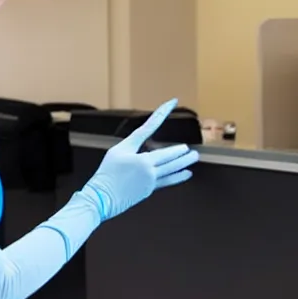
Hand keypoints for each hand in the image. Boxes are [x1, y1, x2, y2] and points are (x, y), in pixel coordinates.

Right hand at [85, 100, 199, 218]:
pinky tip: (187, 174)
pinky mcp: (151, 188)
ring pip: (172, 168)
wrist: (103, 196)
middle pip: (168, 155)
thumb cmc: (107, 173)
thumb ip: (135, 147)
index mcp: (137, 154)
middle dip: (181, 152)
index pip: (151, 127)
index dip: (162, 113)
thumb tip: (149, 148)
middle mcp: (147, 165)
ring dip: (184, 162)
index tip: (172, 102)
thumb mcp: (118, 152)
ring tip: (194, 157)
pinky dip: (178, 176)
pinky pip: (168, 181)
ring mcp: (151, 178)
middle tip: (191, 149)